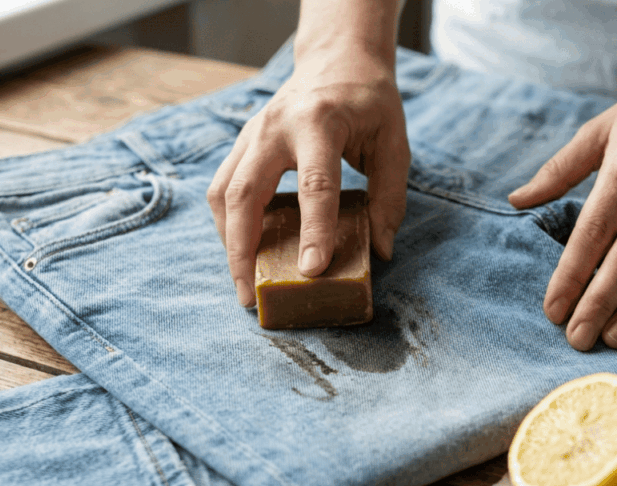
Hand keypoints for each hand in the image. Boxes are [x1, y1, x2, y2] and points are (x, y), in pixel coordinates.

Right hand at [206, 49, 409, 306]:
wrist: (338, 59)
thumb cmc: (369, 103)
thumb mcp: (393, 143)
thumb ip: (390, 197)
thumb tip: (380, 250)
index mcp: (320, 123)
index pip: (315, 185)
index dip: (314, 231)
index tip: (312, 271)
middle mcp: (276, 127)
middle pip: (245, 194)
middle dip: (243, 249)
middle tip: (250, 294)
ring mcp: (252, 133)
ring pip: (223, 193)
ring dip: (228, 242)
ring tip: (244, 281)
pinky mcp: (242, 144)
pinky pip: (222, 188)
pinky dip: (228, 224)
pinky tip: (244, 249)